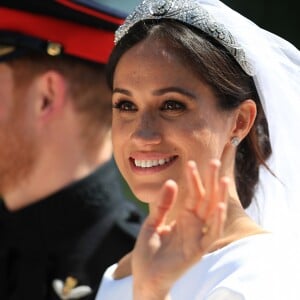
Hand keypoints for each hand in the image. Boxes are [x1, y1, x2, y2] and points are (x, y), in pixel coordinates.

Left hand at [132, 159, 228, 299]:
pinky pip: (210, 234)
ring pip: (212, 214)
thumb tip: (171, 181)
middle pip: (205, 199)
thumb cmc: (149, 252)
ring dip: (218, 196)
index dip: (193, 179)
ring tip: (221, 178)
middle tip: (213, 160)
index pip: (193, 194)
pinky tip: (218, 205)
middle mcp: (193, 225)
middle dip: (209, 181)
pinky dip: (216, 221)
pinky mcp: (197, 251)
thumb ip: (162, 204)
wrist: (144, 277)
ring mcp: (197, 237)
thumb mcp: (152, 222)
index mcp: (184, 218)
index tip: (191, 162)